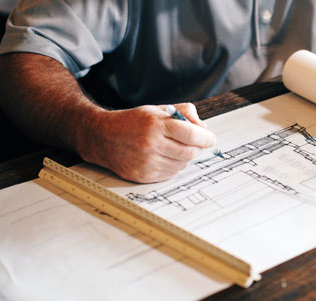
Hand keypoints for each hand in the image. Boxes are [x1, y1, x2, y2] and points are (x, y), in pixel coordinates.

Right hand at [80, 102, 215, 182]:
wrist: (104, 137)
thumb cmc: (133, 122)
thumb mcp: (157, 109)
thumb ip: (183, 113)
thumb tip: (204, 127)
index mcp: (156, 124)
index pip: (192, 134)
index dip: (206, 138)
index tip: (211, 139)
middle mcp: (151, 144)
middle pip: (190, 152)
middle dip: (197, 148)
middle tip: (194, 143)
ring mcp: (147, 162)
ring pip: (182, 165)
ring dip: (185, 157)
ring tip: (174, 148)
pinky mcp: (144, 176)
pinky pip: (170, 174)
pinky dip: (174, 166)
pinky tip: (165, 157)